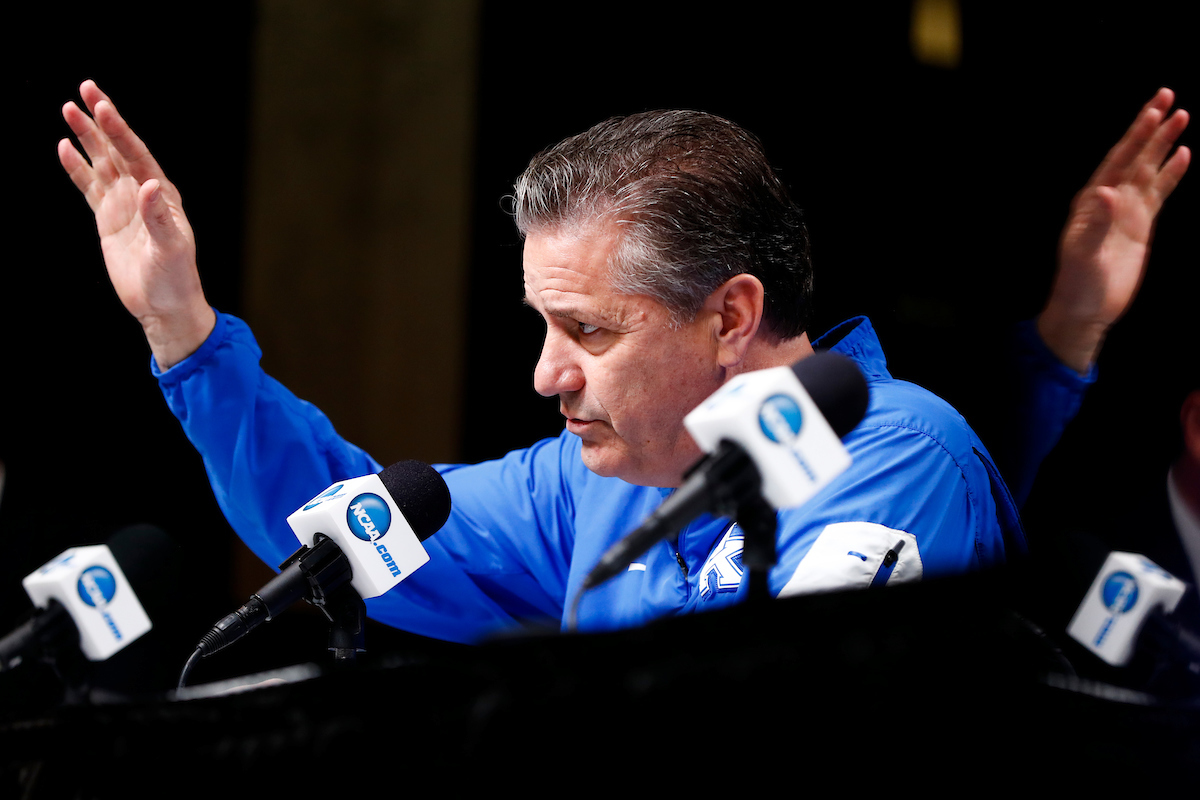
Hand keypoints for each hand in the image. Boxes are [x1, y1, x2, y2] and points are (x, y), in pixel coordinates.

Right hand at [58, 80, 214, 368]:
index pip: (137, 155)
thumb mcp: (171, 249)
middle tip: (85, 88)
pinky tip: (64, 147)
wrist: (164, 305)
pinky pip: (89, 187)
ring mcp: (125, 204)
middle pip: (119, 149)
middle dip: (102, 120)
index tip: (102, 107)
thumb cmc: (175, 279)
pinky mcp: (108, 219)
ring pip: (102, 163)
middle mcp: (144, 193)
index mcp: (163, 195)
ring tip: (68, 108)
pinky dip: (77, 168)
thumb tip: (150, 184)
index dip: (120, 131)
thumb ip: (159, 218)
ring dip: (86, 137)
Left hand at [1038, 87, 1189, 373]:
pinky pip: (1158, 193)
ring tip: (1182, 116)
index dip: (1134, 136)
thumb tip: (1107, 192)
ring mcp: (1125, 211)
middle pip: (1134, 156)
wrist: (1085, 309)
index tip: (1152, 110)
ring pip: (1148, 169)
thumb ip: (1096, 224)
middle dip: (1150, 128)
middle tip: (1167, 96)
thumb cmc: (1077, 283)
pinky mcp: (1139, 225)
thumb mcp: (1084, 255)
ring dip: (1163, 145)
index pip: (1116, 160)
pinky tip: (1183, 154)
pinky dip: (1170, 173)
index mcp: (1090, 202)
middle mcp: (1108, 200)